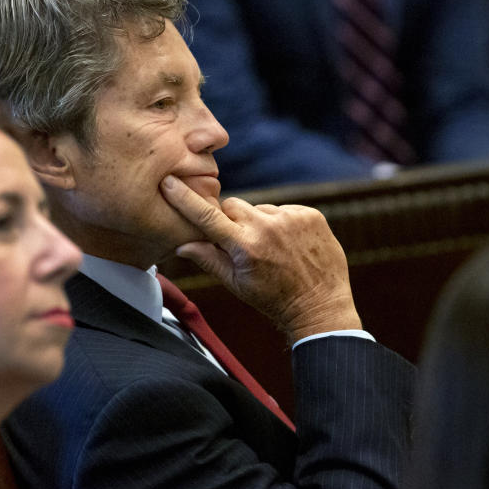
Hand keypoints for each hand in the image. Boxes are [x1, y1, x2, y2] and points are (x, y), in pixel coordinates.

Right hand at [160, 174, 361, 340]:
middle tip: (240, 243)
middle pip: (232, 205)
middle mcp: (268, 227)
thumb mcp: (236, 284)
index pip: (207, 217)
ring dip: (259, 223)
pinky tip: (289, 244)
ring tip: (272, 249)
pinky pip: (284, 210)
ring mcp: (292, 219)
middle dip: (230, 220)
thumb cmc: (273, 300)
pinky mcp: (310, 215)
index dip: (185, 199)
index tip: (169, 182)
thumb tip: (181, 245)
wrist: (320, 307)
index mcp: (245, 247)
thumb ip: (208, 260)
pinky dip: (281, 223)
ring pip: (259, 208)